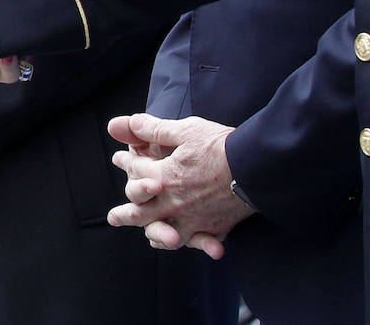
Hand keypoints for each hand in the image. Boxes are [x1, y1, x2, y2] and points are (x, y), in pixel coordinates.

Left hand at [105, 113, 251, 259]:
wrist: (256, 168)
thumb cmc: (219, 146)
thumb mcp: (184, 130)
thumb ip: (152, 130)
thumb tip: (121, 124)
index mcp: (164, 177)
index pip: (137, 172)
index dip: (127, 163)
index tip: (118, 158)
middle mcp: (174, 203)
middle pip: (142, 212)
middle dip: (125, 214)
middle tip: (113, 218)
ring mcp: (193, 219)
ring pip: (166, 231)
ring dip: (154, 234)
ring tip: (148, 237)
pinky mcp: (214, 228)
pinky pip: (195, 241)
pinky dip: (187, 244)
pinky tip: (183, 243)